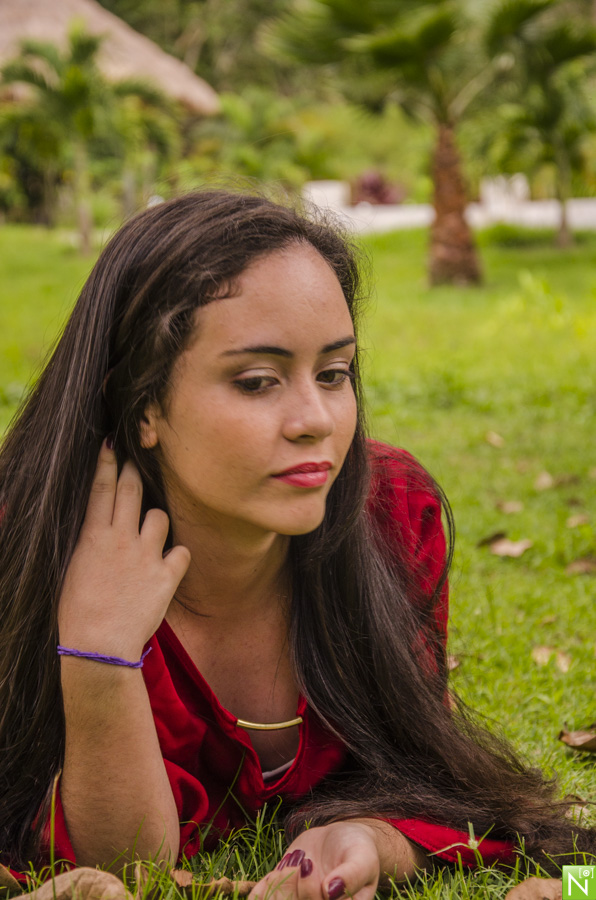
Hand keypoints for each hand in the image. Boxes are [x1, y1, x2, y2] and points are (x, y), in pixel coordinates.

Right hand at [58, 436, 190, 658]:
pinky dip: (177, 556)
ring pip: (160, 516)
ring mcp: (146, 555)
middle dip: (133, 471)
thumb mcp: (73, 571)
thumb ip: (88, 545)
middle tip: (135, 461)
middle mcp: (121, 539)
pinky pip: (182, 551)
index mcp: (93, 538)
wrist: (99, 647)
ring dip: (156, 521)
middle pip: (131, 490)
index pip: (101, 488)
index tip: (112, 444)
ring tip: (150, 535)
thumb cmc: (78, 614)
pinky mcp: (167, 576)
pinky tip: (169, 564)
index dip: (107, 462)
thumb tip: (96, 530)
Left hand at [248, 822, 380, 899]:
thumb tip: (331, 892)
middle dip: (294, 886)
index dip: (308, 892)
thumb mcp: (362, 859)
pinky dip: (262, 889)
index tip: (310, 865)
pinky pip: (261, 899)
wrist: (343, 838)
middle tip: (306, 862)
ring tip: (296, 861)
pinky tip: (278, 872)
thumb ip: (351, 876)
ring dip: (280, 883)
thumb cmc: (358, 850)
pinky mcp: (281, 893)